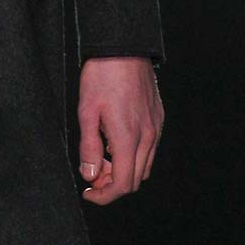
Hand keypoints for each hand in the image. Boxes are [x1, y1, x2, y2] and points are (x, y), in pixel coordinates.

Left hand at [76, 55, 162, 203]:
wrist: (124, 48)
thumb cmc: (101, 77)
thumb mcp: (86, 113)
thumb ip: (89, 147)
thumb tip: (91, 175)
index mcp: (128, 137)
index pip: (123, 184)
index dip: (105, 196)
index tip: (89, 193)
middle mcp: (147, 136)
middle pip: (134, 179)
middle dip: (112, 184)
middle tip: (92, 174)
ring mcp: (156, 127)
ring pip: (143, 166)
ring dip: (124, 170)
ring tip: (103, 158)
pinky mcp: (158, 118)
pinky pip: (149, 148)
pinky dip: (133, 155)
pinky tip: (116, 142)